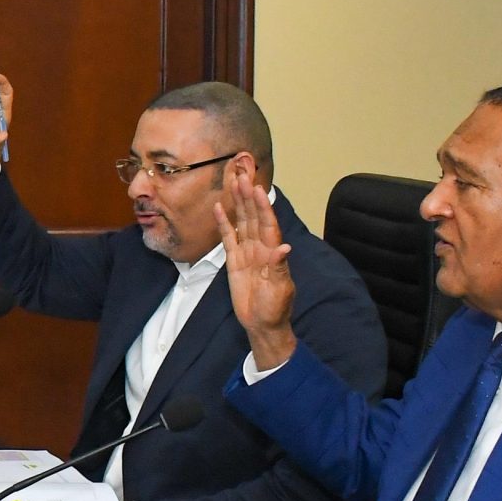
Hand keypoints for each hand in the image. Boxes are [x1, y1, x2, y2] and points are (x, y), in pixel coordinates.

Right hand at [215, 162, 297, 368]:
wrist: (262, 324)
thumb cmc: (275, 309)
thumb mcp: (280, 290)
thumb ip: (279, 268)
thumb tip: (283, 247)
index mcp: (273, 253)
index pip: (268, 225)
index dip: (263, 207)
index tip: (258, 189)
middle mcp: (261, 248)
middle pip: (254, 217)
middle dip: (249, 197)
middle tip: (243, 176)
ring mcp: (247, 252)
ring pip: (242, 222)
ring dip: (238, 203)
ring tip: (233, 183)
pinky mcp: (234, 260)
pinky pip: (228, 238)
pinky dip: (223, 223)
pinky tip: (218, 208)